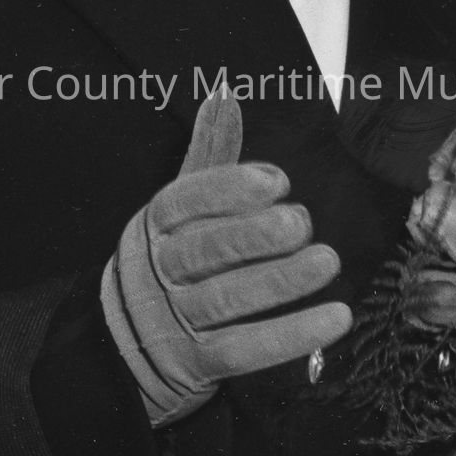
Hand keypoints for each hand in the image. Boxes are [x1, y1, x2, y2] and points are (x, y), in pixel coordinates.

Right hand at [100, 93, 352, 424]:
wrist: (121, 348)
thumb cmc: (170, 261)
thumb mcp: (179, 209)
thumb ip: (208, 153)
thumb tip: (225, 91)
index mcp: (157, 226)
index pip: (185, 202)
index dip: (228, 190)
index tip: (276, 179)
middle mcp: (162, 271)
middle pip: (204, 252)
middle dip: (253, 235)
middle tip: (300, 222)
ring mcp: (177, 319)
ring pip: (226, 300)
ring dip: (279, 282)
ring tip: (326, 262)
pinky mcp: (199, 364)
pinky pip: (245, 350)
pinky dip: (290, 336)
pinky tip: (334, 319)